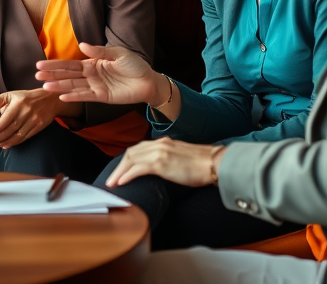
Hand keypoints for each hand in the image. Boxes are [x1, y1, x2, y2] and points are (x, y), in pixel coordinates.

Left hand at [0, 89, 75, 148]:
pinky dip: (15, 142)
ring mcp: (33, 121)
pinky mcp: (38, 127)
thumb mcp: (11, 95)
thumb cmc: (27, 97)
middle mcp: (26, 113)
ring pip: (17, 136)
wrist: (50, 99)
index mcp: (18, 104)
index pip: (6, 119)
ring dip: (5, 142)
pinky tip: (7, 144)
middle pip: (10, 130)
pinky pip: (25, 137)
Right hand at [36, 42, 161, 104]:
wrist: (148, 81)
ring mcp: (95, 86)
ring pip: (73, 86)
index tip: (40, 64)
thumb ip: (99, 51)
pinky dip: (74, 96)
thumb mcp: (118, 54)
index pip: (70, 64)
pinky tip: (62, 96)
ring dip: (59, 86)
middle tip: (36, 75)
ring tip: (44, 86)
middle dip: (52, 75)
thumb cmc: (134, 65)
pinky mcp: (102, 97)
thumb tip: (81, 45)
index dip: (55, 64)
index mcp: (93, 63)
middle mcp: (91, 75)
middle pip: (68, 75)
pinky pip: (85, 96)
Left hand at [105, 137, 220, 187]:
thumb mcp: (181, 158)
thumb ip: (169, 159)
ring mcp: (160, 152)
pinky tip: (122, 182)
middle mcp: (159, 144)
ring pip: (131, 159)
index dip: (127, 160)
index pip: (139, 149)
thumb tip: (163, 170)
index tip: (120, 171)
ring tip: (112, 183)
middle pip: (131, 153)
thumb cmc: (202, 164)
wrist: (215, 163)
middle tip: (111, 179)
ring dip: (119, 172)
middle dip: (119, 166)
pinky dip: (128, 175)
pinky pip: (139, 168)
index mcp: (164, 142)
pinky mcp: (162, 163)